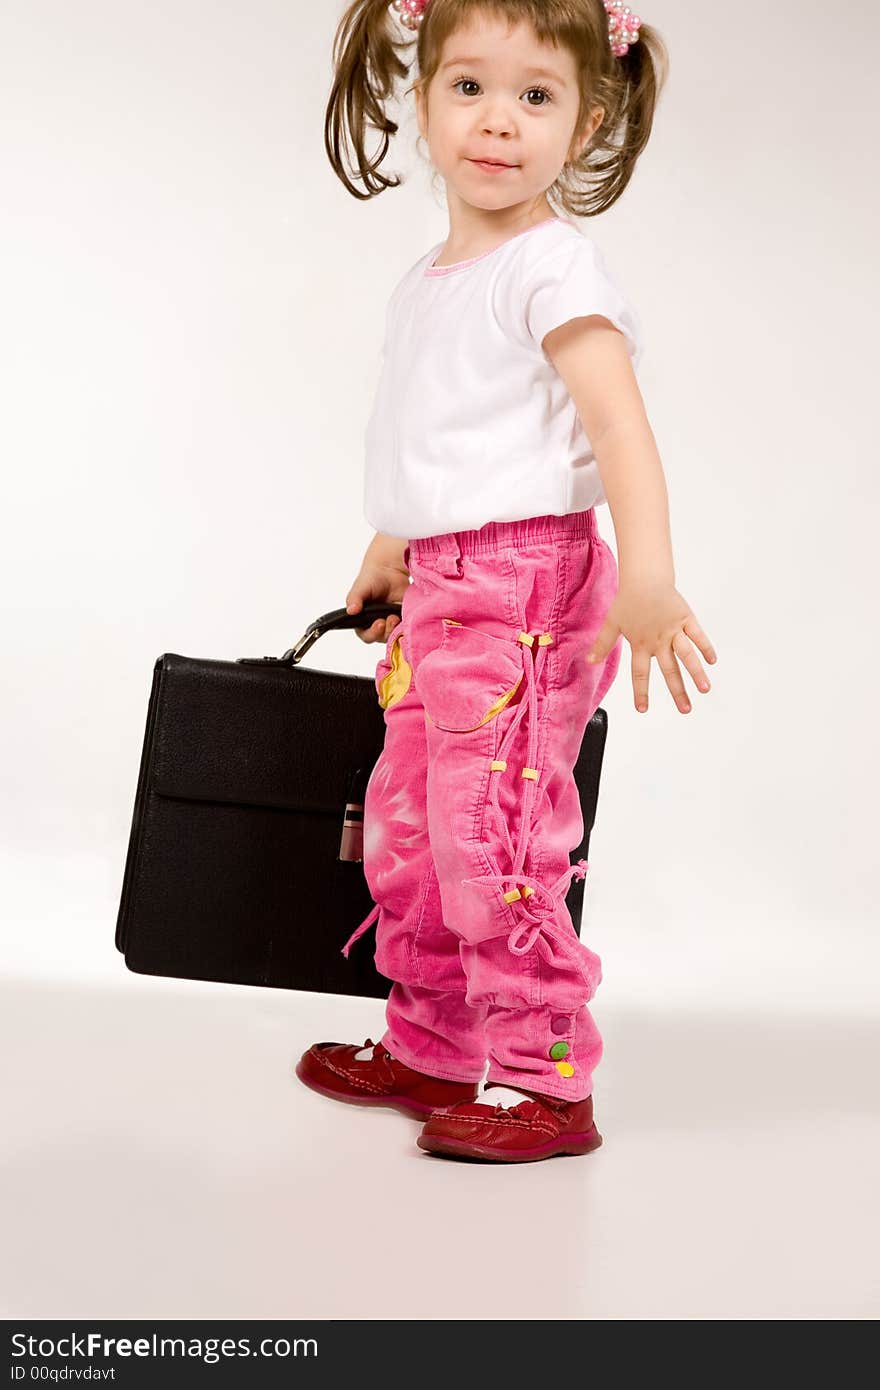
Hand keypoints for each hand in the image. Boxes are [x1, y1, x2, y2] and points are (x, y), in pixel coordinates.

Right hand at [345, 549, 409, 644]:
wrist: (389, 570)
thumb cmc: (371, 579)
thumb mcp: (360, 588)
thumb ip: (354, 599)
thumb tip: (351, 610)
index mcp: (363, 622)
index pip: (366, 635)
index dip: (373, 633)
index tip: (379, 624)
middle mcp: (376, 625)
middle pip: (382, 638)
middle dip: (386, 631)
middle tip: (391, 619)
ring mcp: (391, 623)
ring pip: (394, 634)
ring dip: (396, 628)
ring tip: (396, 616)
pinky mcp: (403, 619)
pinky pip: (406, 627)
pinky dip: (406, 624)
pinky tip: (406, 616)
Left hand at [586, 579, 716, 713]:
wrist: (644, 578)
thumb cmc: (628, 601)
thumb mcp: (612, 623)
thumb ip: (603, 644)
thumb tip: (589, 661)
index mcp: (640, 644)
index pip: (640, 673)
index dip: (640, 691)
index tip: (643, 709)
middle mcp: (658, 640)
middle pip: (669, 670)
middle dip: (678, 691)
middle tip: (685, 710)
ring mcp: (674, 630)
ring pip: (687, 654)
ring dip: (696, 672)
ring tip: (705, 689)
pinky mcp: (686, 618)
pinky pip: (698, 634)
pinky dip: (706, 647)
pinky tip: (713, 661)